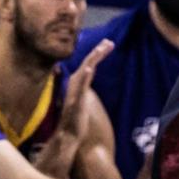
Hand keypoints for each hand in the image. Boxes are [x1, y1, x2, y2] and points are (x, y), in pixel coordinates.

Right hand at [32, 39, 113, 178]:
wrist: (68, 136)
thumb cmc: (75, 120)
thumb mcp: (82, 101)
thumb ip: (83, 90)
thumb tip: (87, 85)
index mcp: (78, 84)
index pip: (88, 65)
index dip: (96, 54)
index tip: (107, 45)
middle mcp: (75, 85)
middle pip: (88, 63)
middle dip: (98, 51)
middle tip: (109, 41)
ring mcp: (75, 92)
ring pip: (85, 71)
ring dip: (93, 58)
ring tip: (102, 48)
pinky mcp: (77, 101)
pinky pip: (81, 86)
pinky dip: (86, 76)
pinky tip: (91, 68)